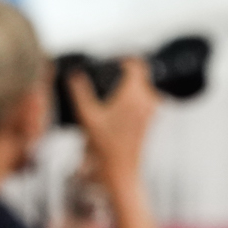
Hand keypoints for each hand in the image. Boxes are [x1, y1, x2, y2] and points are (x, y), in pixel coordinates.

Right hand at [68, 59, 156, 189]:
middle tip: (109, 73)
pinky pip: (146, 99)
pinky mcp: (152, 119)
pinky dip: (134, 96)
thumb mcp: (87, 116)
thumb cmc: (106, 148)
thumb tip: (75, 75)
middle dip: (126, 71)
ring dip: (130, 84)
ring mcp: (152, 110)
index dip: (125, 58)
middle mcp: (148, 100)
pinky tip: (117, 103)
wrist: (121, 170)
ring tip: (112, 88)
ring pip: (145, 86)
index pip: (138, 64)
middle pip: (142, 74)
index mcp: (135, 95)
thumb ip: (79, 92)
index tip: (113, 60)